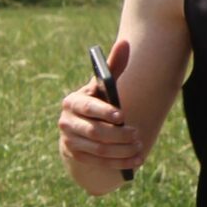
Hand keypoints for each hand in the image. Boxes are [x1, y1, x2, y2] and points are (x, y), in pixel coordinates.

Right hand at [58, 38, 142, 173]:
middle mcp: (66, 122)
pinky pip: (99, 163)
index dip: (104, 112)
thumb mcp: (102, 86)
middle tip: (138, 134)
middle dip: (119, 135)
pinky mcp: (76, 155)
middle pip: (95, 132)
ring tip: (139, 147)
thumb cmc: (97, 100)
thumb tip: (124, 43)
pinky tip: (136, 161)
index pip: (88, 108)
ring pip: (99, 149)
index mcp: (72, 102)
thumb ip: (113, 67)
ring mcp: (70, 140)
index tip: (122, 116)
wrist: (80, 126)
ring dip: (122, 150)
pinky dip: (119, 163)